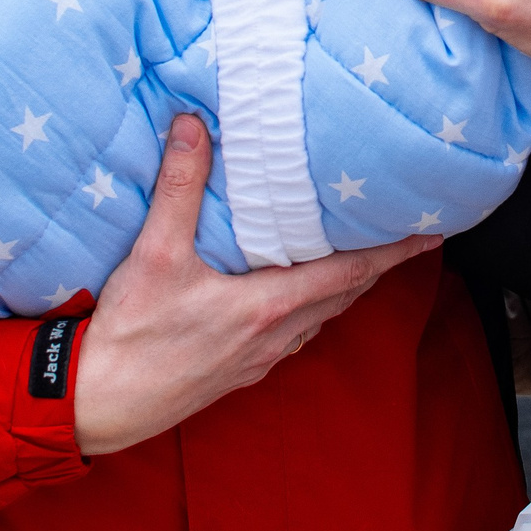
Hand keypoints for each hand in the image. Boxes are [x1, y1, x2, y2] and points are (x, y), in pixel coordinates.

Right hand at [70, 114, 438, 454]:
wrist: (99, 405)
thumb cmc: (130, 336)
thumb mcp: (155, 254)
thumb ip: (179, 187)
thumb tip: (194, 126)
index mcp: (269, 306)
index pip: (350, 274)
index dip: (394, 252)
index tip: (431, 235)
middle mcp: (276, 336)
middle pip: (344, 296)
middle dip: (376, 266)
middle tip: (400, 236)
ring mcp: (260, 359)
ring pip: (320, 319)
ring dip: (343, 289)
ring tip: (356, 258)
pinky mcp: (239, 373)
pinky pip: (294, 336)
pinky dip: (311, 311)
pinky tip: (295, 298)